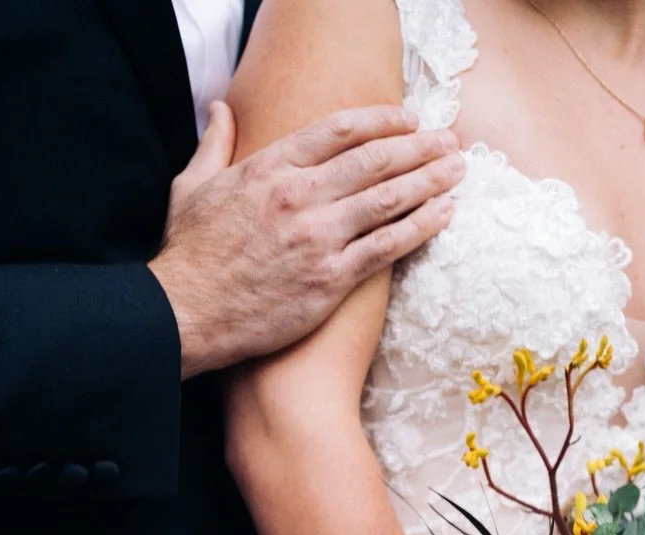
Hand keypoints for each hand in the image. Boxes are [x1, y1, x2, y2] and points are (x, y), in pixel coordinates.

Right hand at [149, 102, 463, 376]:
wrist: (186, 315)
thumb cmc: (188, 255)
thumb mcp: (190, 187)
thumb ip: (213, 143)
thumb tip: (221, 108)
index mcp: (268, 168)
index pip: (338, 131)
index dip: (381, 121)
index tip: (409, 119)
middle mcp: (298, 197)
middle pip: (374, 160)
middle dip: (419, 147)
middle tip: (450, 140)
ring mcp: (317, 238)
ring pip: (388, 199)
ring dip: (430, 180)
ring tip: (459, 169)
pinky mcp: (330, 280)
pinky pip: (387, 246)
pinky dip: (422, 226)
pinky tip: (445, 213)